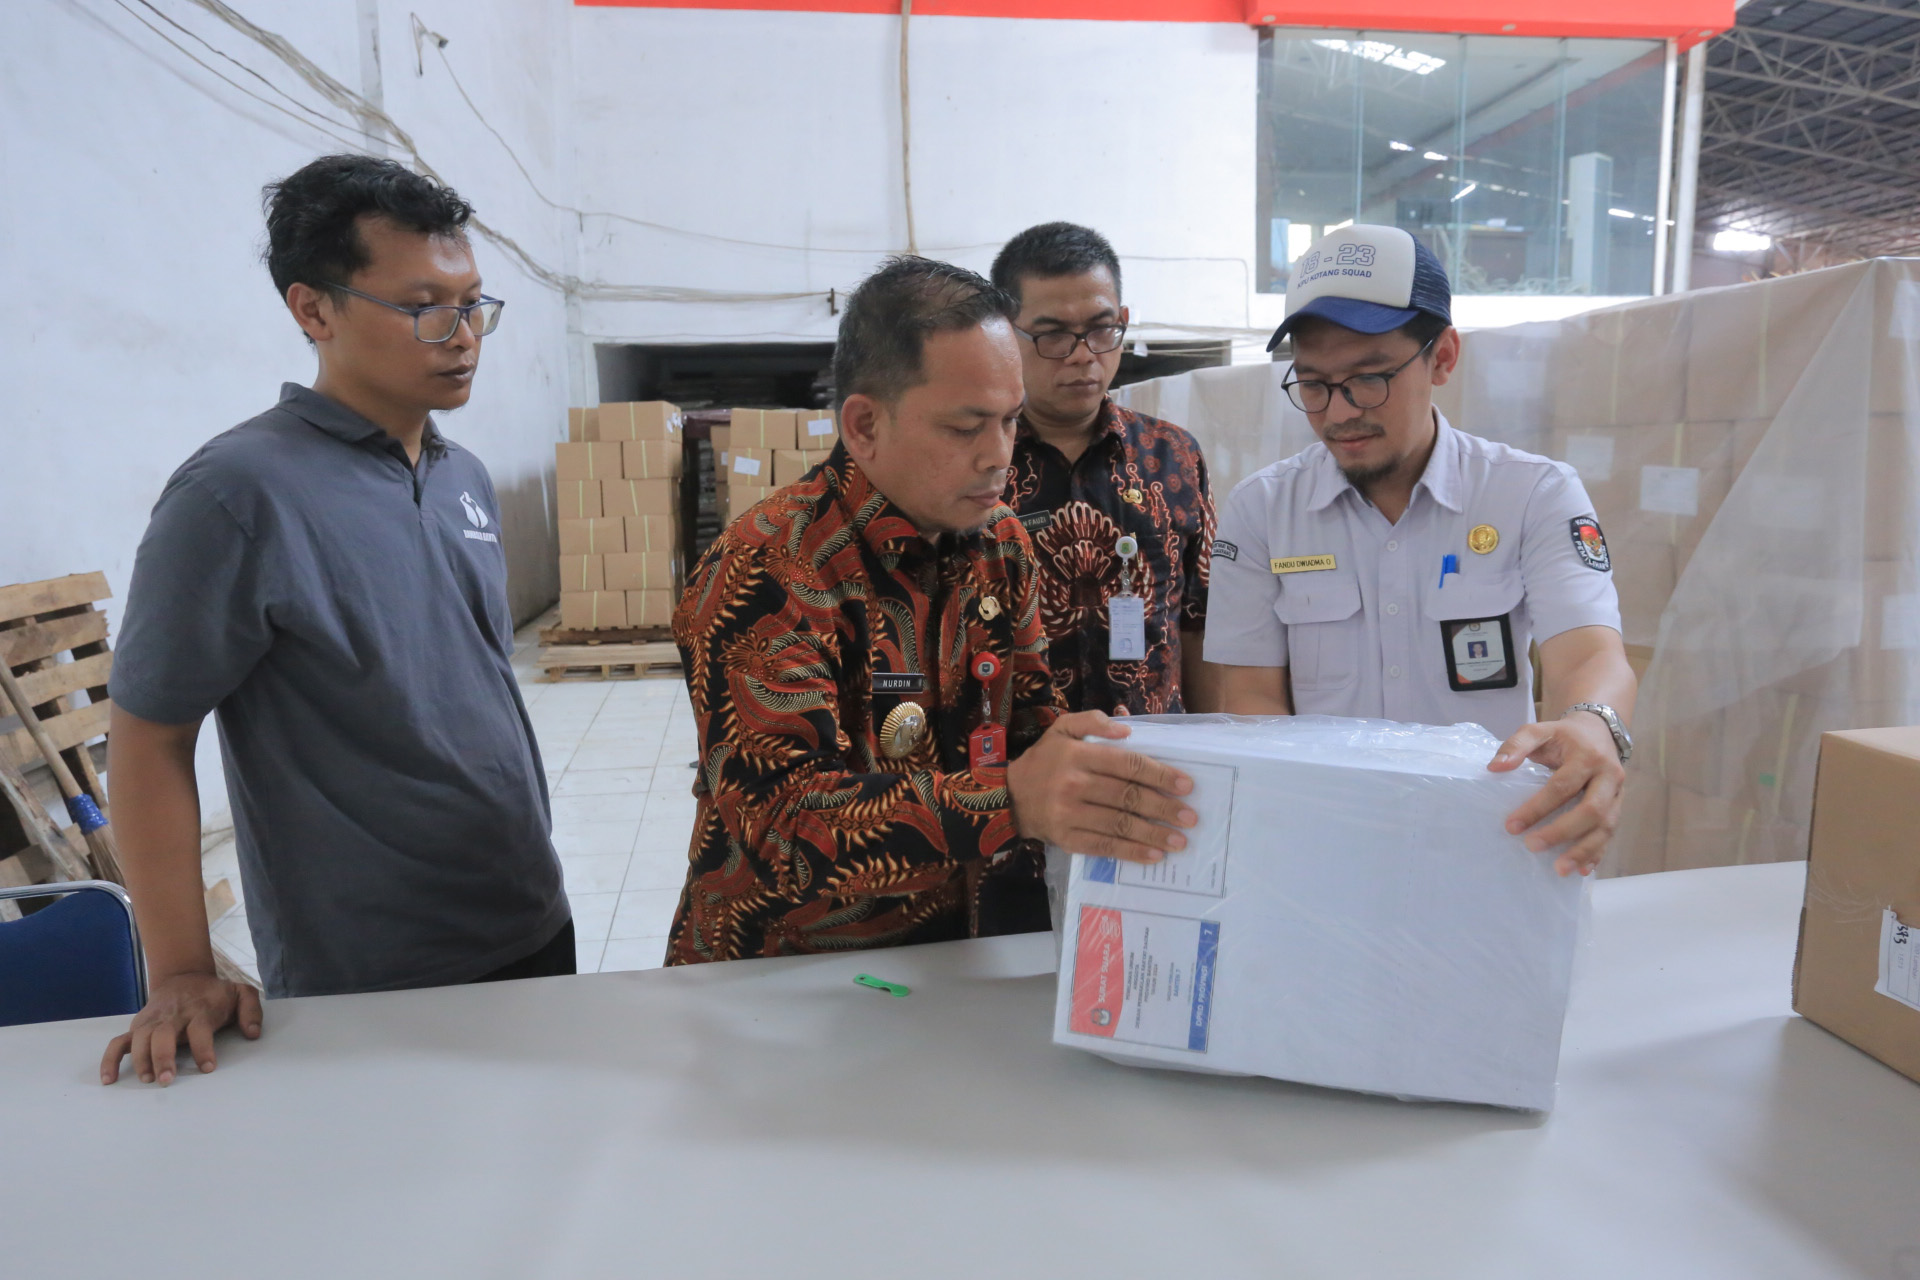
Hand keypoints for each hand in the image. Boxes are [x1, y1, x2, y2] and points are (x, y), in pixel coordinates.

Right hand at [100, 971, 262, 1085]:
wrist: (184, 976)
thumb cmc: (214, 993)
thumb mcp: (240, 993)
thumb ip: (251, 1010)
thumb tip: (253, 1033)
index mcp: (198, 1010)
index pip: (200, 1029)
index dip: (203, 1048)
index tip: (207, 1067)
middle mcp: (172, 1016)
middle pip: (163, 1035)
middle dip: (163, 1057)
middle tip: (167, 1079)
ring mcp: (152, 1022)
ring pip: (139, 1039)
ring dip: (140, 1059)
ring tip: (147, 1079)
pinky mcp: (137, 1027)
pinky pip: (117, 1043)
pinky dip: (110, 1060)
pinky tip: (109, 1079)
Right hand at [1007, 710, 1195, 862]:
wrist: (1009, 797)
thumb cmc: (1044, 760)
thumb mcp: (1061, 729)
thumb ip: (1092, 720)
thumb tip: (1127, 728)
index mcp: (1077, 755)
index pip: (1126, 764)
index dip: (1158, 775)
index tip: (1185, 785)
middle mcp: (1073, 784)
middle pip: (1127, 796)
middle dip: (1163, 808)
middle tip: (1190, 816)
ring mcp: (1069, 814)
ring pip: (1118, 825)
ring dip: (1152, 834)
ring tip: (1179, 841)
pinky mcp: (1066, 839)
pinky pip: (1103, 847)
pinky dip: (1130, 853)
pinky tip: (1153, 856)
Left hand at [1488, 712, 1625, 876]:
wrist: (1599, 731)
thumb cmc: (1563, 736)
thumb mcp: (1538, 730)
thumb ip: (1516, 745)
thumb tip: (1495, 768)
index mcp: (1588, 757)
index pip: (1562, 786)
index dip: (1537, 808)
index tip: (1512, 826)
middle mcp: (1609, 777)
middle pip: (1592, 810)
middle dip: (1562, 832)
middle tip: (1532, 846)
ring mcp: (1618, 794)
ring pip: (1607, 827)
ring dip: (1583, 851)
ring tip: (1559, 869)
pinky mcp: (1619, 807)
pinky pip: (1611, 834)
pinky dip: (1597, 853)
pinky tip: (1583, 870)